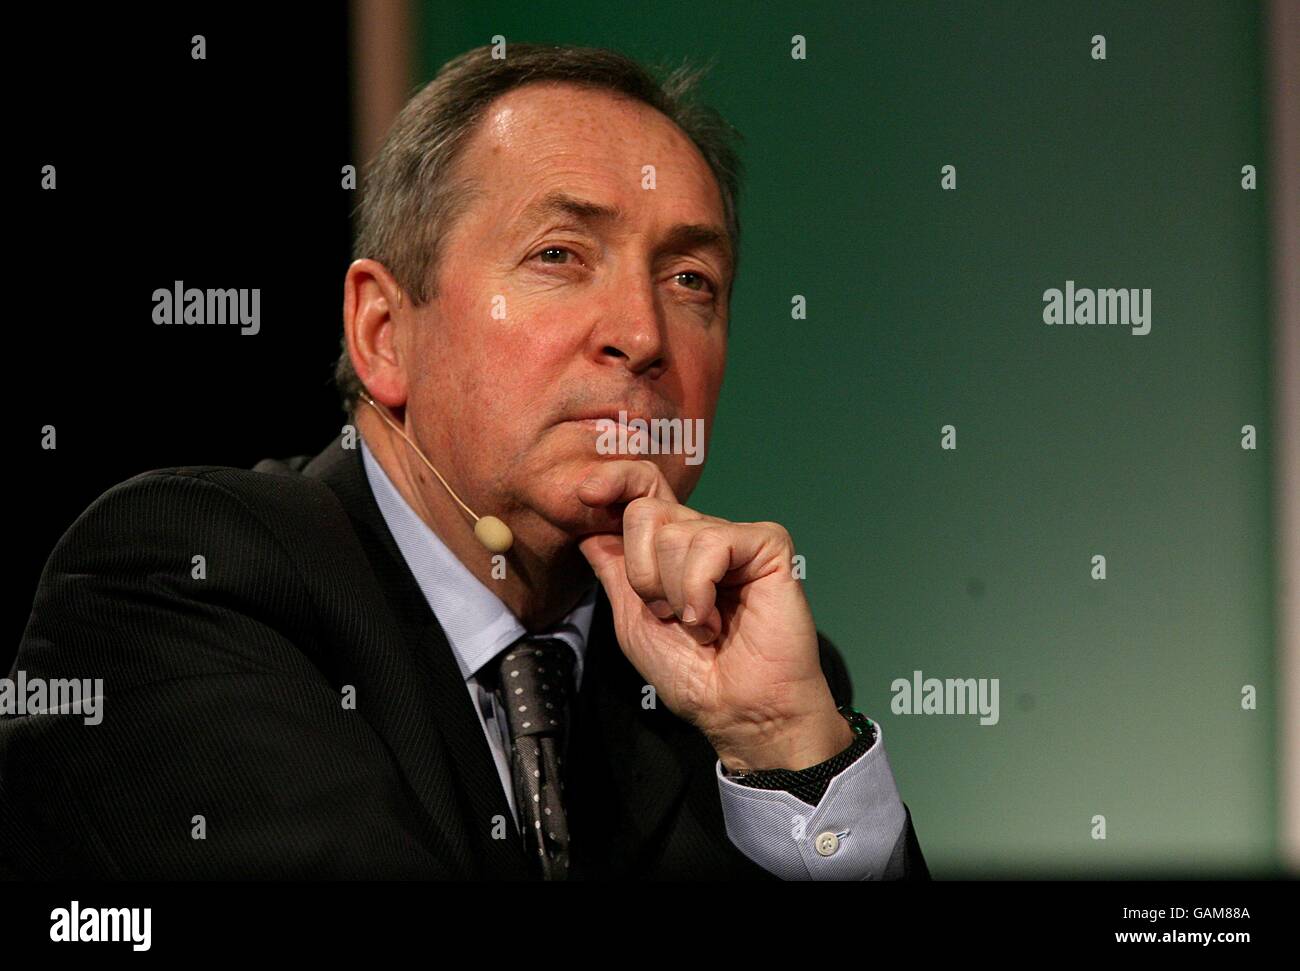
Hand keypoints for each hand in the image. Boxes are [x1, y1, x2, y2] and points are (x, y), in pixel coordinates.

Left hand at [576, 460, 852, 771]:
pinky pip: (712, 543)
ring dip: (675, 593)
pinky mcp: (766, 545)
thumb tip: (587, 529)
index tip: (585, 494)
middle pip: (645, 512)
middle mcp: (702, 536)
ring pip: (674, 533)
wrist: (737, 710)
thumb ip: (614, 572)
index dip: (614, 479)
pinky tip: (715, 620)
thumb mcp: (633, 621)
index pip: (642, 490)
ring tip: (700, 625)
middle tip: (667, 613)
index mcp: (669, 550)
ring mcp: (735, 538)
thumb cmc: (693, 674)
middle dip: (642, 574)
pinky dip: (700, 589)